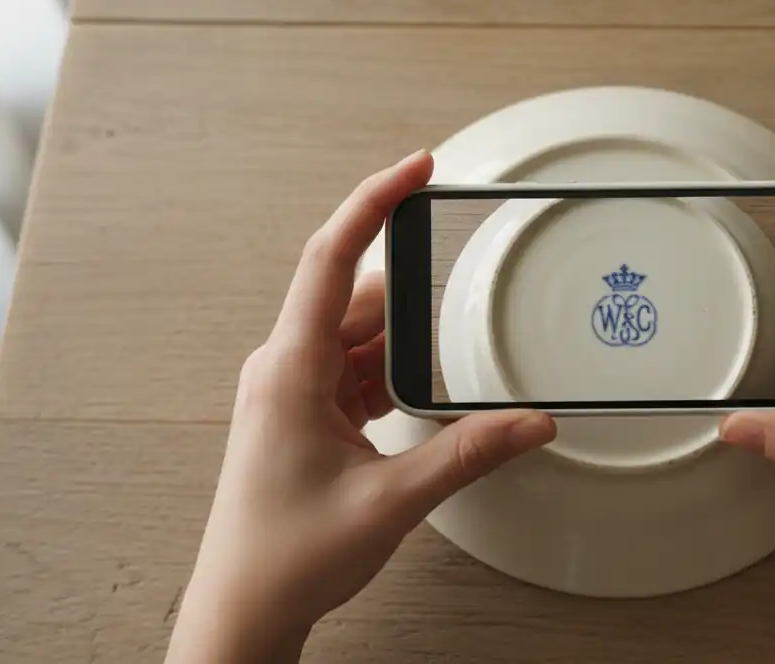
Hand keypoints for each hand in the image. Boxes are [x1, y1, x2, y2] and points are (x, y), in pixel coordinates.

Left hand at [166, 151, 556, 663]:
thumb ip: (468, 453)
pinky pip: (355, 370)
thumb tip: (530, 422)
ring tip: (426, 403)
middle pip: (359, 302)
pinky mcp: (303, 411)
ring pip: (361, 338)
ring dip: (401, 358)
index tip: (416, 168)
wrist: (245, 607)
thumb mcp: (393, 500)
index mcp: (289, 370)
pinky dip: (390, 381)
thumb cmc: (286, 555)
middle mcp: (285, 367)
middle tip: (454, 341)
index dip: (375, 202)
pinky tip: (412, 413)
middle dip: (413, 317)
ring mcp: (292, 389)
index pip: (331, 258)